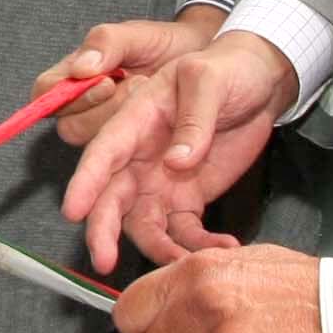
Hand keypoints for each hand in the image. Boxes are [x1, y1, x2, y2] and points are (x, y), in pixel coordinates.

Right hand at [43, 8, 221, 146]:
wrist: (200, 61)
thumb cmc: (162, 44)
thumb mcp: (136, 35)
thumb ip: (106, 43)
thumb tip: (81, 68)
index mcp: (74, 74)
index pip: (45, 91)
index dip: (68, 95)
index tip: (107, 82)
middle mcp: (83, 104)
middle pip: (68, 125)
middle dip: (104, 111)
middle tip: (138, 86)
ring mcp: (105, 129)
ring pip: (95, 146)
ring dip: (125, 125)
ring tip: (153, 98)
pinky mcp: (128, 149)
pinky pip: (120, 160)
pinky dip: (140, 148)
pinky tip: (163, 130)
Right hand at [60, 31, 297, 275]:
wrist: (259, 81)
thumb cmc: (226, 68)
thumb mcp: (208, 78)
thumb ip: (194, 118)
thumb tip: (178, 161)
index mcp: (136, 120)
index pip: (103, 153)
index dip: (85, 182)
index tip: (73, 211)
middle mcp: (140, 157)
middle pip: (113, 198)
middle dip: (104, 230)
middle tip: (104, 261)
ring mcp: (163, 181)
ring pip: (145, 225)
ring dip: (158, 250)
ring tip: (187, 264)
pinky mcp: (188, 199)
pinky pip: (184, 232)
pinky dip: (197, 247)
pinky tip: (223, 249)